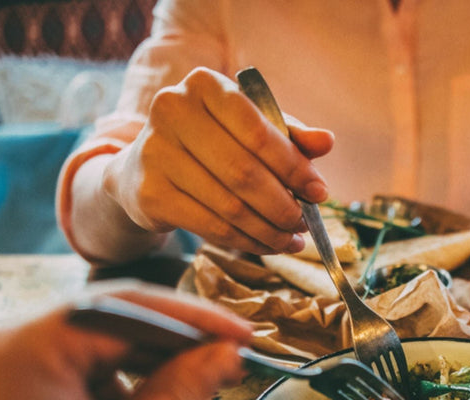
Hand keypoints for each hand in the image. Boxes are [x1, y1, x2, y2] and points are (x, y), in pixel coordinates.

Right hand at [103, 67, 334, 254]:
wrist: (142, 168)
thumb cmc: (209, 142)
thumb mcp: (249, 128)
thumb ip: (289, 133)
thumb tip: (327, 142)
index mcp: (204, 85)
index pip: (258, 131)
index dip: (293, 166)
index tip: (319, 192)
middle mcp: (172, 110)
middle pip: (243, 171)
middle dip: (283, 204)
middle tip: (305, 222)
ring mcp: (155, 152)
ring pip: (229, 205)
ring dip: (268, 229)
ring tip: (291, 239)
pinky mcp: (149, 193)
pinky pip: (211, 226)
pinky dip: (244, 240)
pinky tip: (264, 245)